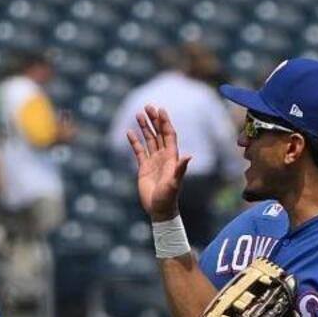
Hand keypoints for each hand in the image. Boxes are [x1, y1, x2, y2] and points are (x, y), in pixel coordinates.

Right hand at [126, 105, 190, 220]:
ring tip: (138, 114)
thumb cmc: (169, 197)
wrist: (159, 210)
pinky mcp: (144, 168)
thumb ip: (180, 169)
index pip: (169, 134)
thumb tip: (188, 155)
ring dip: (144, 127)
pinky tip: (129, 132)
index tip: (160, 109)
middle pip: (159, 133)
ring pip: (149, 140)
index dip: (165, 122)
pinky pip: (139, 151)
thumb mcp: (175, 183)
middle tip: (147, 106)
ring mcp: (153, 161)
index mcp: (172, 157)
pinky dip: (134, 142)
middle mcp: (163, 156)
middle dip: (154, 120)